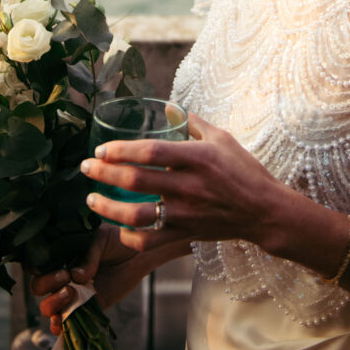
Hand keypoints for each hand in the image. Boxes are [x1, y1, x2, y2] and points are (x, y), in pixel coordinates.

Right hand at [30, 225, 135, 334]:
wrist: (138, 253)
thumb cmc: (117, 240)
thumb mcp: (101, 239)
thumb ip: (87, 255)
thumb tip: (77, 276)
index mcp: (61, 254)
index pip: (38, 263)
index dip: (39, 268)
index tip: (59, 267)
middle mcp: (62, 274)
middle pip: (39, 286)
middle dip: (46, 285)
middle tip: (66, 278)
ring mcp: (72, 293)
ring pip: (48, 306)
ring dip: (53, 304)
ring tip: (71, 294)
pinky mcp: (84, 308)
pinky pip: (66, 322)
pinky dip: (59, 326)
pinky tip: (62, 322)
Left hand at [81, 112, 283, 252]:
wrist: (264, 211)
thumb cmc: (244, 170)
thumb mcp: (222, 138)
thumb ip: (192, 123)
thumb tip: (168, 107)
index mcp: (197, 158)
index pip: (150, 152)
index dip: (121, 150)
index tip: (101, 149)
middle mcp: (188, 186)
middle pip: (136, 180)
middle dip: (104, 173)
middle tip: (86, 167)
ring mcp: (186, 214)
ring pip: (137, 215)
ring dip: (108, 207)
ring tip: (91, 199)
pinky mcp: (186, 234)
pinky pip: (149, 241)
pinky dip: (129, 237)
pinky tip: (118, 227)